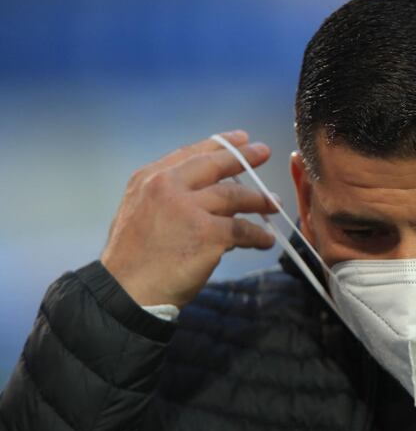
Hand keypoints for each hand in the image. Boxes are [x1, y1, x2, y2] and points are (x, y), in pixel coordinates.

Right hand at [100, 130, 277, 307]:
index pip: (190, 154)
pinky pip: (243, 229)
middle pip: (216, 165)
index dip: (219, 145)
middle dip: (244, 157)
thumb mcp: (140, 213)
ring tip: (274, 203)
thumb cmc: (133, 260)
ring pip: (235, 195)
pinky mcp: (207, 233)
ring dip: (259, 199)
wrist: (125, 292)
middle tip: (264, 152)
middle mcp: (167, 186)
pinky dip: (258, 235)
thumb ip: (169, 198)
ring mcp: (188, 208)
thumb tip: (209, 200)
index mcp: (149, 179)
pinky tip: (266, 240)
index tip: (240, 138)